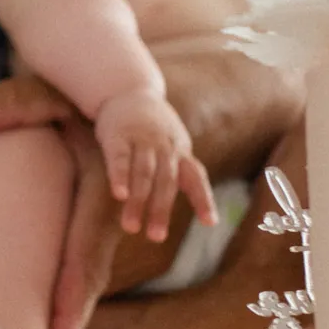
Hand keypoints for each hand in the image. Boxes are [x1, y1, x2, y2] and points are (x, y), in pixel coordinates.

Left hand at [0, 76, 114, 328]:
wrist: (105, 98)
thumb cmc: (67, 98)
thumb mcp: (41, 94)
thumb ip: (4, 102)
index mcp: (95, 194)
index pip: (82, 254)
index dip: (72, 299)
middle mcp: (103, 217)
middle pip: (87, 280)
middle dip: (71, 326)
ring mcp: (99, 226)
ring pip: (85, 281)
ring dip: (69, 322)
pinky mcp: (88, 228)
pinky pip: (79, 270)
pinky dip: (68, 302)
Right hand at [92, 89, 214, 242]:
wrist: (129, 91)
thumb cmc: (153, 128)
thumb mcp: (174, 145)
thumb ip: (181, 171)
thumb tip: (201, 209)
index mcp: (181, 152)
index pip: (196, 177)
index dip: (203, 199)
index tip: (210, 222)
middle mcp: (165, 147)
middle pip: (165, 182)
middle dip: (160, 210)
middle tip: (155, 237)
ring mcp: (141, 140)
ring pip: (142, 174)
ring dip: (138, 201)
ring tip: (131, 227)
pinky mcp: (118, 135)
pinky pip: (119, 158)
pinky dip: (119, 177)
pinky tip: (118, 195)